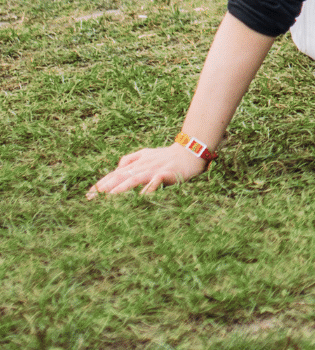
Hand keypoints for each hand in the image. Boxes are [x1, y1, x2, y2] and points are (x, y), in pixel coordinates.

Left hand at [88, 144, 206, 197]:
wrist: (190, 152)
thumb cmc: (167, 156)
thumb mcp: (146, 153)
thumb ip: (131, 159)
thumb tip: (117, 167)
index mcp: (137, 162)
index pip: (115, 173)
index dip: (102, 183)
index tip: (88, 194)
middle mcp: (143, 165)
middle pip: (121, 176)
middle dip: (105, 187)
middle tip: (91, 198)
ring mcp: (154, 169)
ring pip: (135, 178)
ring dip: (122, 188)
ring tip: (109, 197)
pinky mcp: (167, 173)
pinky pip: (157, 180)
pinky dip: (150, 187)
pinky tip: (143, 195)